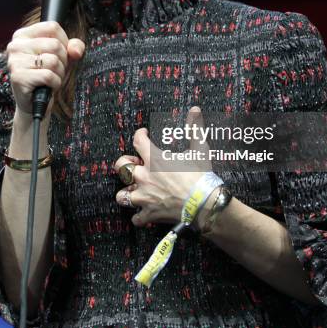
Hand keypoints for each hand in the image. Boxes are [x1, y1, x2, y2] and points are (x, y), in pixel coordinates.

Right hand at [6, 21, 84, 115]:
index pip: (53, 27)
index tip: (60, 54)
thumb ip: (74, 47)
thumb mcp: (63, 56)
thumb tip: (76, 50)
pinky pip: (49, 76)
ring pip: (53, 61)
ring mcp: (15, 61)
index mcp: (22, 35)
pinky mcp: (18, 77)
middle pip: (55, 44)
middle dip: (63, 60)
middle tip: (54, 70)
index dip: (64, 41)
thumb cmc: (47, 75)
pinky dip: (55, 83)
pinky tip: (47, 86)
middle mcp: (15, 45)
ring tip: (50, 78)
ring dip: (59, 73)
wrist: (34, 102)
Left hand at [114, 106, 212, 226]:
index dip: (139, 135)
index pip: (138, 141)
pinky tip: (144, 213)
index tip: (143, 134)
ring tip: (134, 191)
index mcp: (154, 159)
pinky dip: (139, 216)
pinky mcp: (149, 213)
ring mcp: (144, 196)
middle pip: (121, 167)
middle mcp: (144, 176)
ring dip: (127, 193)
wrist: (204, 203)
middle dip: (125, 165)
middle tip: (135, 165)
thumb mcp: (199, 149)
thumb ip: (195, 128)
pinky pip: (136, 218)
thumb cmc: (201, 176)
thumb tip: (196, 109)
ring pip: (121, 195)